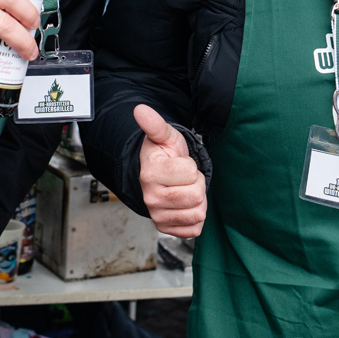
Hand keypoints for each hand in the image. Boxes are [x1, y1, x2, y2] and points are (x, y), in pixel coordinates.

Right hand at [134, 105, 205, 237]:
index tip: (180, 163)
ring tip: (184, 189)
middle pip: (196, 195)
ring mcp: (158, 216)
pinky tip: (185, 205)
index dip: (190, 166)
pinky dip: (195, 216)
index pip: (189, 173)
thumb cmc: (164, 154)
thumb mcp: (164, 136)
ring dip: (198, 200)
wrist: (157, 174)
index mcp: (150, 174)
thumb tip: (140, 109)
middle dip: (196, 183)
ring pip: (198, 213)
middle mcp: (151, 198)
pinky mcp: (166, 229)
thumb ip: (155, 124)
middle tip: (184, 178)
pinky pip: (195, 229)